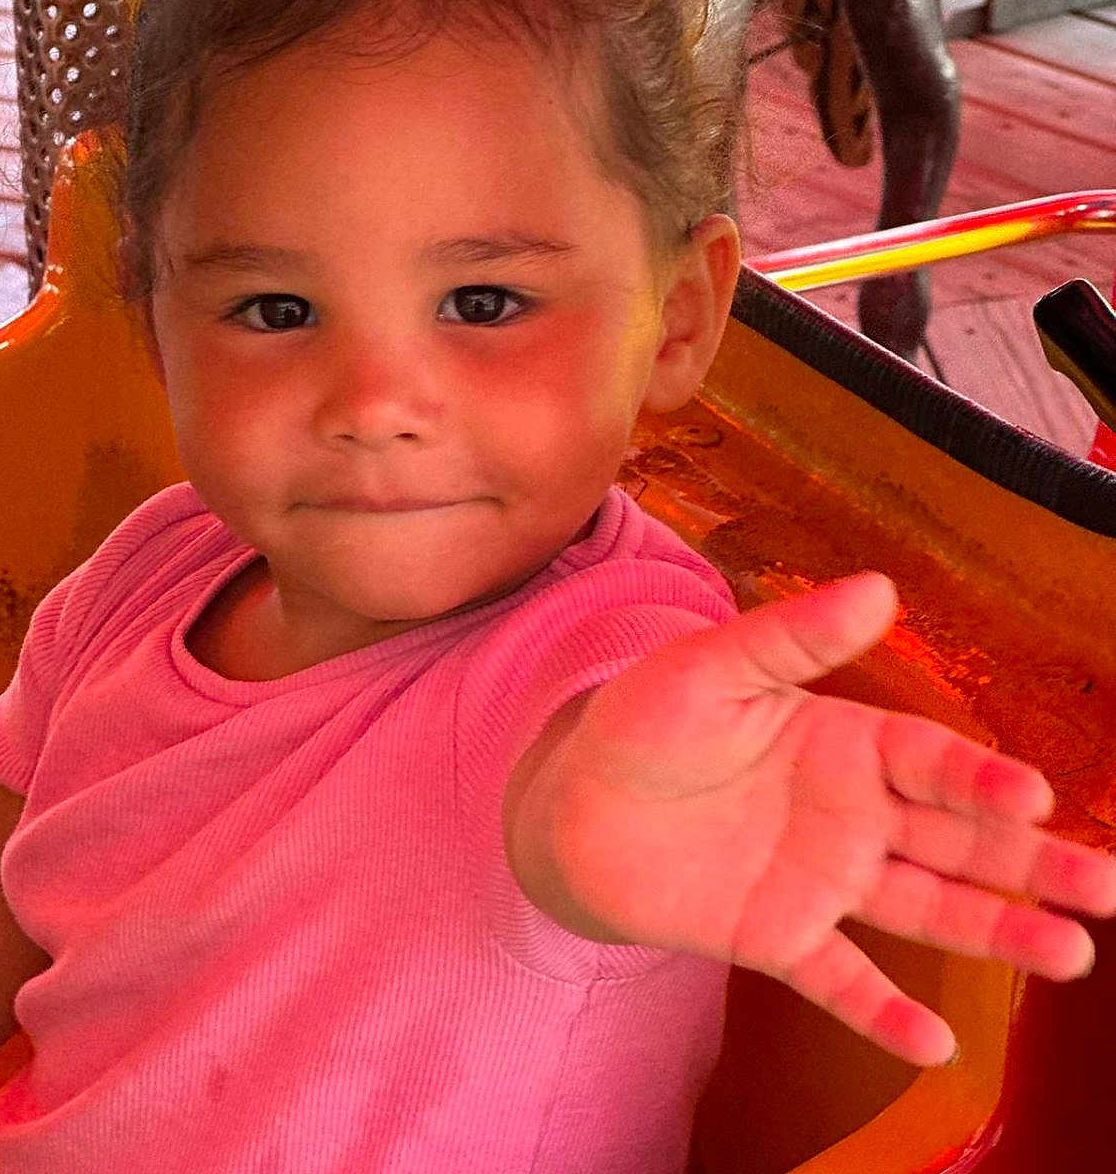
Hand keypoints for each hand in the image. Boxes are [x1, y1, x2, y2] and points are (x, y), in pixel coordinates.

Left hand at [510, 572, 1115, 1064]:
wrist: (572, 803)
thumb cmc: (644, 720)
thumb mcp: (714, 667)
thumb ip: (794, 637)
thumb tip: (881, 587)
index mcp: (843, 742)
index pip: (931, 762)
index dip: (982, 780)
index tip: (1036, 796)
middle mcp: (851, 815)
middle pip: (957, 839)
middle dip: (1032, 862)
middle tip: (1106, 885)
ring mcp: (820, 881)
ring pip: (924, 908)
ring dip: (992, 931)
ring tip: (1067, 955)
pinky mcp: (775, 937)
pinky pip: (838, 981)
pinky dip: (881, 1013)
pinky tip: (934, 1046)